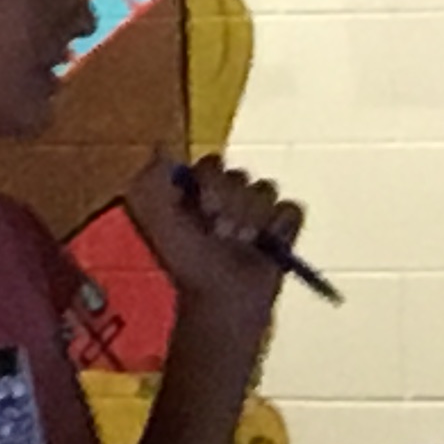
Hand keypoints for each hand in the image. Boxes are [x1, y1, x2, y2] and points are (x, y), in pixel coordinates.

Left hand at [127, 151, 301, 315]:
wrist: (220, 298)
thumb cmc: (186, 263)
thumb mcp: (156, 218)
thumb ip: (152, 178)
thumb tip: (162, 146)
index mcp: (201, 189)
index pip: (214, 163)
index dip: (210, 184)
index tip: (202, 210)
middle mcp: (230, 196)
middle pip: (241, 175)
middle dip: (231, 206)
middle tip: (220, 234)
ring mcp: (259, 212)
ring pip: (266, 190)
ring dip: (253, 220)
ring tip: (240, 244)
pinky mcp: (284, 229)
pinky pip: (290, 210)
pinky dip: (279, 228)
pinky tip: (264, 246)